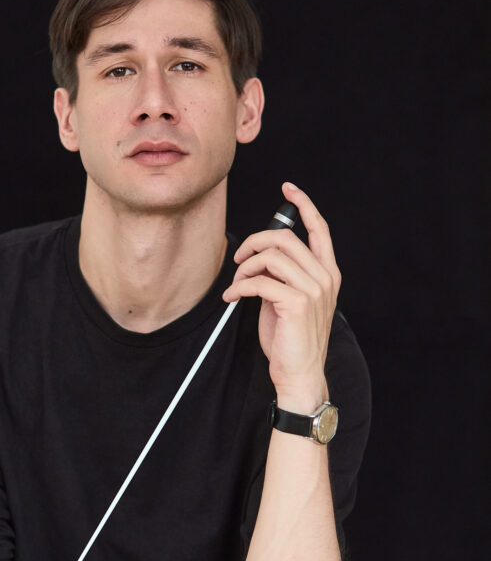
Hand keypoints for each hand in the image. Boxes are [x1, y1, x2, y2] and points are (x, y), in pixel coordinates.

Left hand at [222, 182, 341, 409]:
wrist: (299, 373)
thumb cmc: (291, 339)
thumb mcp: (289, 299)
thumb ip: (282, 274)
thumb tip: (259, 257)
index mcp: (327, 273)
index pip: (320, 229)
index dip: (304, 204)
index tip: (289, 188)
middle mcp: (325, 277)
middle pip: (285, 237)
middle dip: (254, 243)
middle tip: (239, 260)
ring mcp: (314, 289)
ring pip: (270, 256)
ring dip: (244, 268)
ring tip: (236, 285)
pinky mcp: (297, 302)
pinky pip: (260, 281)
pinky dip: (239, 287)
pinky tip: (232, 298)